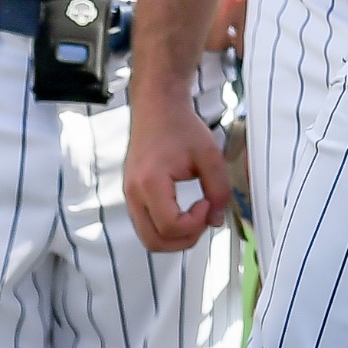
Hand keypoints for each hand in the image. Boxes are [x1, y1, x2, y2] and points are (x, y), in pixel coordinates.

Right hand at [123, 90, 231, 252]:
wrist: (157, 106)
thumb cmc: (180, 126)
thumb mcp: (209, 156)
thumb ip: (219, 191)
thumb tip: (216, 220)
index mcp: (150, 182)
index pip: (170, 226)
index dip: (194, 224)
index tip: (206, 203)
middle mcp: (133, 192)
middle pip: (153, 241)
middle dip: (183, 240)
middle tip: (201, 220)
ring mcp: (129, 194)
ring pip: (147, 237)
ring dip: (173, 237)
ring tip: (193, 218)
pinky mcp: (132, 193)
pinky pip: (145, 224)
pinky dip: (164, 228)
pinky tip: (182, 212)